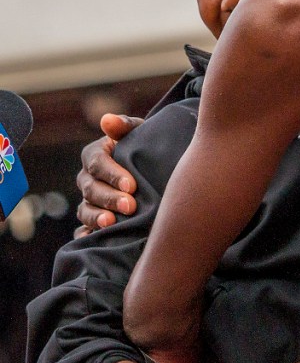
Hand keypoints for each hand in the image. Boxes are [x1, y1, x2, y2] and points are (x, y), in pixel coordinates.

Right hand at [75, 114, 142, 235]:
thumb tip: (106, 120)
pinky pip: (84, 231)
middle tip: (130, 206)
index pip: (97, 163)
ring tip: (111, 224)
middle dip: (109, 198)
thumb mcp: (139, 133)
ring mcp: (89, 201)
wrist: (152, 169)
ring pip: (85, 210)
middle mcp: (88, 179)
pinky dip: (88, 236)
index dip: (112, 174)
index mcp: (95, 156)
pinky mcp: (93, 220)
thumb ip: (124, 125)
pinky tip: (97, 242)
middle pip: (91, 190)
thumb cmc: (144, 148)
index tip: (132, 185)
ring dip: (96, 218)